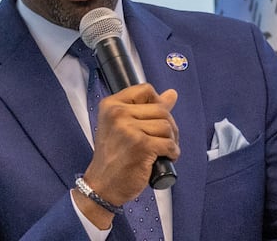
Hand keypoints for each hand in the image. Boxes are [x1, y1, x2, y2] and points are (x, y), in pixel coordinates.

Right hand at [82, 84, 178, 204]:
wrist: (103, 185)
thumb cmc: (113, 157)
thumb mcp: (123, 127)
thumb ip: (147, 108)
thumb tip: (172, 94)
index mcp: (111, 105)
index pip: (146, 90)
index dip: (157, 103)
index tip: (156, 118)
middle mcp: (118, 114)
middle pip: (160, 109)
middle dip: (169, 126)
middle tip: (164, 139)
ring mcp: (129, 129)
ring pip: (166, 126)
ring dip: (171, 140)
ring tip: (163, 150)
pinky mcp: (142, 146)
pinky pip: (169, 143)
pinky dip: (172, 152)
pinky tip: (165, 157)